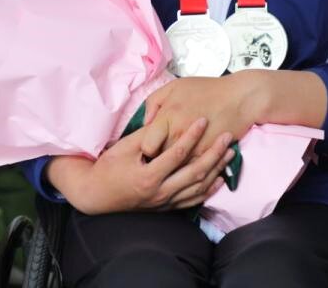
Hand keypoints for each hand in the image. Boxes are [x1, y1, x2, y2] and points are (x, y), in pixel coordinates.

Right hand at [46, 117, 235, 214]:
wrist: (97, 195)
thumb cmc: (108, 167)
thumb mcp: (125, 147)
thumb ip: (148, 135)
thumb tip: (167, 120)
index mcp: (149, 176)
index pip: (178, 153)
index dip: (192, 135)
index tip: (203, 120)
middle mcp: (160, 192)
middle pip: (195, 172)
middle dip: (214, 154)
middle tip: (227, 137)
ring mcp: (164, 202)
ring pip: (198, 188)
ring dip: (216, 170)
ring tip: (230, 154)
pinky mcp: (166, 208)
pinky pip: (192, 201)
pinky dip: (208, 190)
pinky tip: (219, 179)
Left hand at [140, 73, 263, 158]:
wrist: (238, 98)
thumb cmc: (205, 90)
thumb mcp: (173, 87)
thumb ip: (153, 103)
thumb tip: (144, 124)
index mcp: (168, 116)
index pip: (146, 146)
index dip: (144, 148)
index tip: (147, 146)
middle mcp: (180, 135)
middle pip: (158, 159)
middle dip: (154, 161)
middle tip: (153, 157)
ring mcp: (194, 148)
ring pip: (174, 169)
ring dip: (169, 168)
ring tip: (167, 164)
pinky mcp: (207, 155)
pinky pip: (190, 170)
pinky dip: (185, 169)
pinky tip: (183, 164)